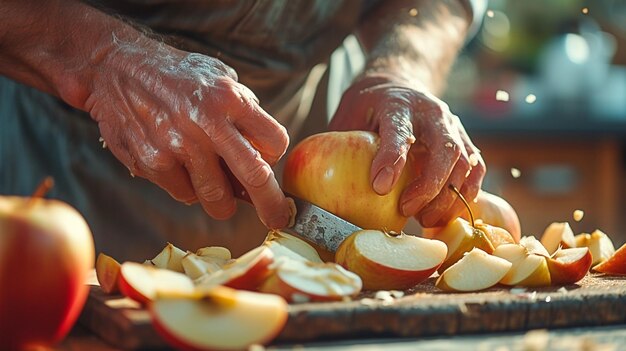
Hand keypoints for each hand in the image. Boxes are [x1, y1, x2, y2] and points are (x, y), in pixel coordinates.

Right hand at [84, 40, 290, 228]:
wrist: (117, 68)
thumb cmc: (176, 76)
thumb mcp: (219, 78)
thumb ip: (243, 112)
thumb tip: (263, 155)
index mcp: (229, 97)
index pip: (274, 141)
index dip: (274, 156)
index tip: (268, 160)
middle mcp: (207, 123)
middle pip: (254, 177)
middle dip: (271, 205)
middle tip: (278, 218)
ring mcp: (178, 146)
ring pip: (217, 199)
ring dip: (223, 201)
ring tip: (217, 186)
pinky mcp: (153, 163)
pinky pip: (184, 194)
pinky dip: (189, 188)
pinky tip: (180, 165)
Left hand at [328, 74, 484, 226]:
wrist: (399, 84)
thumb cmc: (366, 108)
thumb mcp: (346, 116)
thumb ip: (337, 145)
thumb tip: (309, 190)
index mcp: (396, 103)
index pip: (399, 131)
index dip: (392, 159)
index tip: (380, 187)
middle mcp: (430, 112)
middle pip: (444, 149)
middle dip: (429, 186)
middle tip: (407, 212)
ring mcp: (452, 125)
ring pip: (464, 162)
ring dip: (448, 196)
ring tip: (425, 220)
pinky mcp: (464, 140)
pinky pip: (475, 168)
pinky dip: (466, 194)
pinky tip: (447, 213)